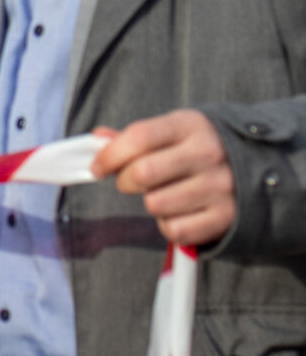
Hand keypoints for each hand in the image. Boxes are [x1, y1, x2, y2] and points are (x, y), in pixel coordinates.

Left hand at [91, 109, 235, 245]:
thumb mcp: (172, 132)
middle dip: (126, 181)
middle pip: (142, 173)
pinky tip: (180, 212)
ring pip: (155, 204)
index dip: (110, 155)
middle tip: (132, 181)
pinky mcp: (226, 216)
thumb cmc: (197, 149)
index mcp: (189, 126)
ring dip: (151, 204)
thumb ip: (133, 137)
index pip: (139, 137)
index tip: (98, 168)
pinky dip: (169, 225)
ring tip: (165, 194)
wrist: (258, 167)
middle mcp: (208, 154)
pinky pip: (175, 229)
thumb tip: (98, 139)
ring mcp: (220, 186)